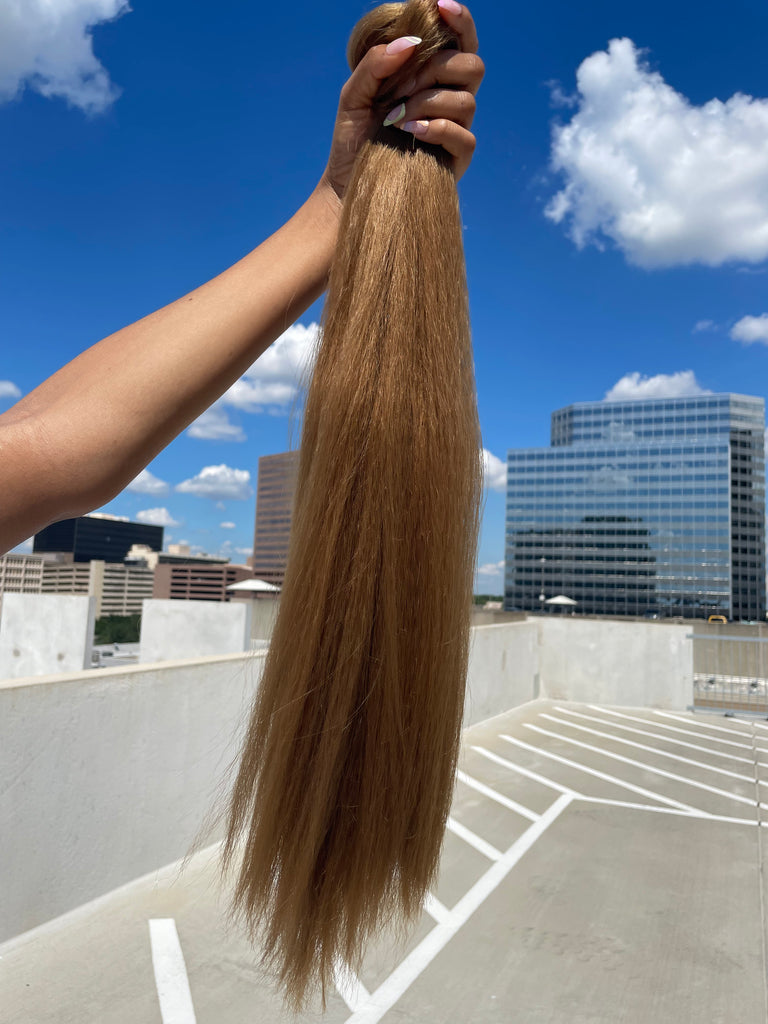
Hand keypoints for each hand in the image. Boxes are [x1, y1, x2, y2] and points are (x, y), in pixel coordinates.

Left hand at [320, 2, 482, 203]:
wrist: (348, 185)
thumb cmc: (353, 138)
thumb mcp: (353, 94)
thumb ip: (375, 64)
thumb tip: (410, 42)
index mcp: (432, 77)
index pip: (460, 41)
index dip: (459, 20)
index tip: (441, 5)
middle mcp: (450, 99)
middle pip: (472, 65)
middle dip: (437, 68)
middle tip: (401, 86)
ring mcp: (456, 129)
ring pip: (467, 100)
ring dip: (428, 102)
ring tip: (395, 118)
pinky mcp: (457, 159)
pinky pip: (465, 135)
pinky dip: (437, 128)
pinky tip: (410, 132)